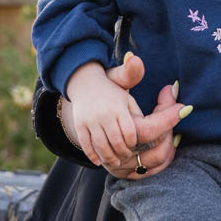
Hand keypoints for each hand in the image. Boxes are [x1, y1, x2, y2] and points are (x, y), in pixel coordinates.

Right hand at [62, 53, 190, 177]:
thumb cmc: (111, 87)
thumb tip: (137, 60)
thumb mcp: (125, 80)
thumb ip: (135, 75)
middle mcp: (104, 115)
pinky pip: (87, 147)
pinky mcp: (80, 127)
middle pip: (118, 144)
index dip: (137, 142)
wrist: (82, 82)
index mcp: (118, 106)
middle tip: (132, 154)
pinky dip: (94, 155)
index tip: (140, 142)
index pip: (132, 133)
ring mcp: (90, 122)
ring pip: (102, 148)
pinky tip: (100, 160)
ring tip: (119, 159)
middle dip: (126, 152)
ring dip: (111, 157)